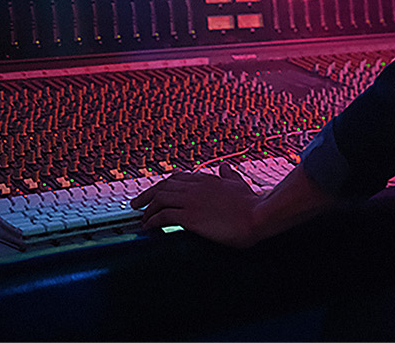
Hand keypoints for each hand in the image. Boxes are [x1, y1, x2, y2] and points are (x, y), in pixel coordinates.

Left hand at [131, 163, 262, 247]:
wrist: (258, 216)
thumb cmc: (252, 204)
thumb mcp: (239, 184)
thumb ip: (229, 175)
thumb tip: (225, 167)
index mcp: (206, 179)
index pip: (176, 178)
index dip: (162, 185)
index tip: (154, 193)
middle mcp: (196, 187)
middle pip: (163, 187)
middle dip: (147, 195)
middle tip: (137, 205)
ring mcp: (191, 201)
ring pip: (160, 199)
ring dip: (148, 209)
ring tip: (142, 219)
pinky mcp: (190, 216)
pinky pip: (163, 216)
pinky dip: (152, 221)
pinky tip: (148, 227)